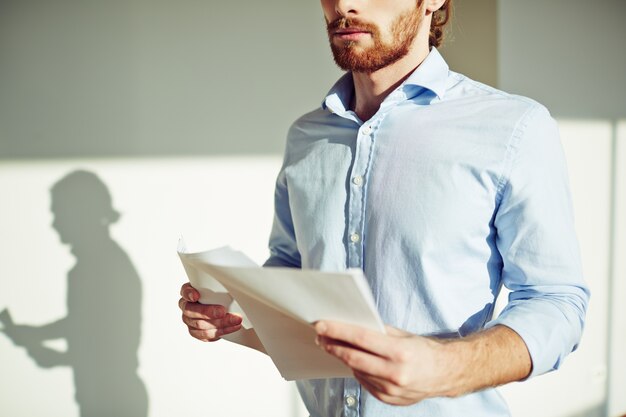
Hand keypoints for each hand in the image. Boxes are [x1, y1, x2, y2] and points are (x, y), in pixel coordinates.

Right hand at [179, 283, 242, 341]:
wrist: (219, 307)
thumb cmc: (215, 294)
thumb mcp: (215, 286)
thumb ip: (216, 285)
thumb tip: (230, 283)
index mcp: (188, 293)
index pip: (185, 291)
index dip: (189, 294)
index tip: (196, 296)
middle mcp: (186, 307)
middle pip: (192, 311)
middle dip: (208, 312)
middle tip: (223, 311)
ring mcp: (190, 321)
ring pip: (200, 326)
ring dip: (220, 323)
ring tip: (235, 320)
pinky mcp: (197, 333)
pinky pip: (207, 335)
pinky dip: (222, 331)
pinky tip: (232, 327)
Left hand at [315, 320, 453, 404]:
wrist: (445, 374)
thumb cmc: (424, 351)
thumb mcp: (403, 335)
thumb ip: (378, 332)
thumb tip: (352, 325)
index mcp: (400, 353)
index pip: (361, 339)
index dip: (338, 331)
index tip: (322, 325)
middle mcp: (396, 373)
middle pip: (354, 357)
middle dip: (333, 345)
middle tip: (320, 336)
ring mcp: (391, 390)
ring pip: (357, 371)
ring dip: (342, 357)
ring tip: (333, 346)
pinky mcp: (389, 399)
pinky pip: (365, 383)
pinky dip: (356, 370)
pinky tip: (352, 361)